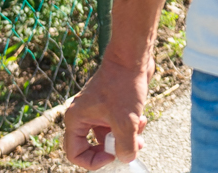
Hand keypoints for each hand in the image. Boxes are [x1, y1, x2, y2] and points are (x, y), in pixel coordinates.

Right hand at [63, 55, 149, 169]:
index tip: (111, 156)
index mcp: (76, 119)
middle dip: (115, 148)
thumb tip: (127, 158)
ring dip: (126, 136)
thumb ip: (125, 145)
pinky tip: (142, 119)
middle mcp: (83, 115)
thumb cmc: (123, 84)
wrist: (132, 57)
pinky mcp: (111, 104)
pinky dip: (129, 126)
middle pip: (94, 145)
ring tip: (140, 127)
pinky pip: (117, 124)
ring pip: (109, 135)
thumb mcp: (126, 121)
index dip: (92, 160)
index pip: (75, 152)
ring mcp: (97, 110)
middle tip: (130, 146)